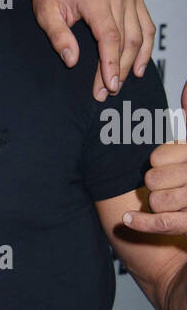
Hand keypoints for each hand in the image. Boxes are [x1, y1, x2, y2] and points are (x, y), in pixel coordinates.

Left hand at [26, 0, 154, 100]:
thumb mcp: (45, 13)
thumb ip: (58, 37)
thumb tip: (72, 61)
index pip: (110, 37)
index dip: (110, 64)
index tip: (108, 85)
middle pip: (127, 39)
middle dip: (119, 68)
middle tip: (107, 91)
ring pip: (140, 34)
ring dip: (134, 61)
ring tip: (122, 82)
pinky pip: (146, 23)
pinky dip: (145, 45)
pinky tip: (139, 64)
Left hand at [122, 81, 186, 236]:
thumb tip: (186, 86)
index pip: (157, 157)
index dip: (157, 163)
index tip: (170, 166)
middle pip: (153, 179)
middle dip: (156, 185)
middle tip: (171, 187)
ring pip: (156, 200)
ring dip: (156, 205)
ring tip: (170, 203)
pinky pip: (162, 222)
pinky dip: (141, 222)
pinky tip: (128, 218)